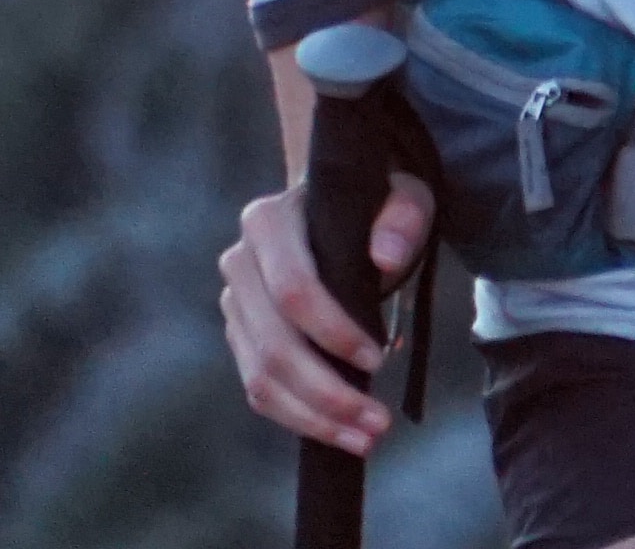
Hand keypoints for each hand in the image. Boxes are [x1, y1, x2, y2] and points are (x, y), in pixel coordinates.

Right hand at [218, 159, 432, 454]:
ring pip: (261, 379)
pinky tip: (339, 433)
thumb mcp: (400, 197)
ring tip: (365, 437)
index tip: (378, 358)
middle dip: (326, 392)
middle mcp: (239, 262)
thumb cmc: (372, 205)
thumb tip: (385, 257)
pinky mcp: (240, 339)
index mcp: (268, 220)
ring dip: (313, 418)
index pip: (293, 288)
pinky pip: (259, 392)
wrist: (335, 212)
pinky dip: (298, 418)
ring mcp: (234, 305)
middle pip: (274, 345)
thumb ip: (401, 218)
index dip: (332, 331)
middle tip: (378, 421)